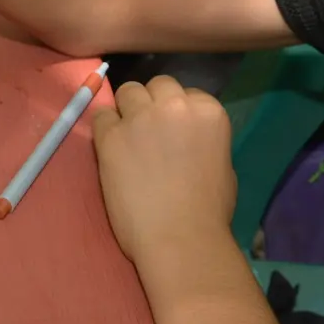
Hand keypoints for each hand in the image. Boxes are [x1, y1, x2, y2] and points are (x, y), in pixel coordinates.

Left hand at [93, 76, 237, 267]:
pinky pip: (101, 116)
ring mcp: (140, 118)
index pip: (186, 92)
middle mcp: (175, 105)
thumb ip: (202, 139)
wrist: (180, 238)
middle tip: (149, 131)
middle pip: (157, 85)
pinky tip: (111, 150)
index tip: (172, 131)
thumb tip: (187, 139)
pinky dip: (105, 129)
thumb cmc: (209, 212)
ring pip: (127, 92)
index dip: (176, 111)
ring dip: (127, 110)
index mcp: (208, 111)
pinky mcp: (111, 136)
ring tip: (128, 138)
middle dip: (152, 103)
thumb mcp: (222, 165)